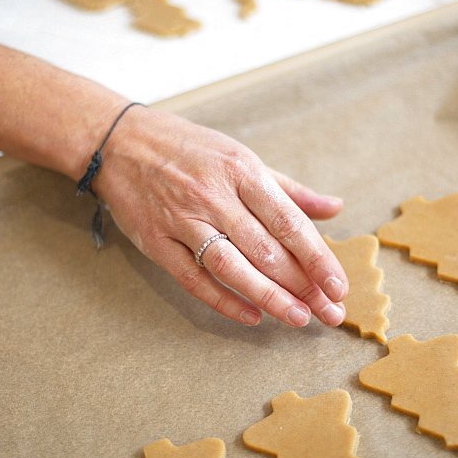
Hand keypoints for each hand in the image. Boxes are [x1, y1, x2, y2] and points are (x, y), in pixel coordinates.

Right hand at [0, 33, 346, 325]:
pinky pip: (194, 278)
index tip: (339, 286)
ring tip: (298, 318)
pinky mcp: (156, 241)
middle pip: (268, 251)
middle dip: (305, 286)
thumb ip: (289, 188)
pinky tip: (251, 316)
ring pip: (234, 268)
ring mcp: (183, 221)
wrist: (117, 139)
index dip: (319, 259)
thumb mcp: (241, 156)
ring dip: (270, 297)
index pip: (291, 223)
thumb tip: (333, 207)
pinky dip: (224, 300)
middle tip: (331, 313)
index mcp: (242, 172)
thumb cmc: (186, 148)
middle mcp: (215, 196)